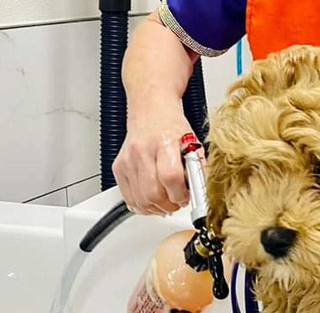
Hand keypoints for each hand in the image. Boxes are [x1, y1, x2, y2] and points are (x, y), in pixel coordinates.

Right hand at [113, 101, 192, 215]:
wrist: (151, 112)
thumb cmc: (172, 127)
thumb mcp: (193, 143)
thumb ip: (198, 169)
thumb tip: (202, 193)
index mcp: (164, 141)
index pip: (170, 177)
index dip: (181, 194)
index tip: (187, 197)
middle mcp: (142, 150)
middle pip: (153, 193)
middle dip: (170, 204)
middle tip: (178, 201)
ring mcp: (128, 160)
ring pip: (140, 200)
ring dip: (157, 208)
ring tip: (167, 200)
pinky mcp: (118, 168)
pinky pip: (129, 198)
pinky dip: (143, 205)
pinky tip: (153, 199)